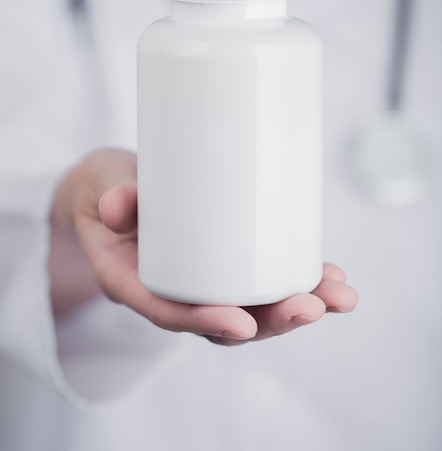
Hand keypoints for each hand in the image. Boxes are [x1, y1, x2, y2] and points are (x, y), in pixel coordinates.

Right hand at [50, 148, 357, 344]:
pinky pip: (259, 281)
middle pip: (223, 320)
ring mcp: (201, 280)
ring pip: (250, 308)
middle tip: (313, 307)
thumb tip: (118, 204)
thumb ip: (111, 195)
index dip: (205, 321)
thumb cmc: (106, 189)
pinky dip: (295, 280)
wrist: (113, 188)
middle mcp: (172, 290)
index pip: (168, 313)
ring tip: (341, 296)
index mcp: (134, 282)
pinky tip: (330, 275)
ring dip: (297, 305)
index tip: (243, 325)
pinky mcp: (223, 263)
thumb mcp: (101, 186)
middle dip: (272, 320)